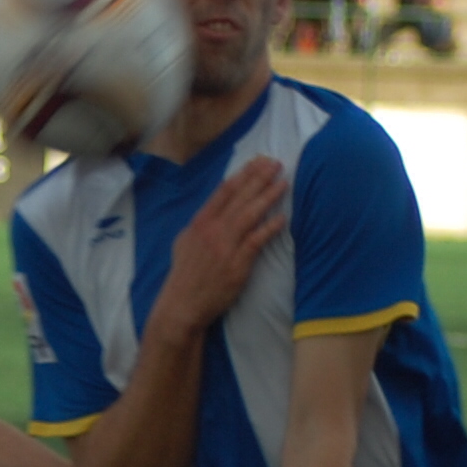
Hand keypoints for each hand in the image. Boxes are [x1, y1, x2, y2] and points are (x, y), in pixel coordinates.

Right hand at [158, 157, 288, 332]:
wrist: (183, 304)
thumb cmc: (185, 275)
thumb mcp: (184, 242)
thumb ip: (201, 224)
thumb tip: (214, 209)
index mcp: (200, 222)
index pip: (225, 191)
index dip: (243, 174)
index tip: (258, 162)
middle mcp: (213, 230)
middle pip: (240, 198)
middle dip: (259, 178)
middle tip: (276, 163)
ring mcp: (225, 247)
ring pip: (250, 215)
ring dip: (268, 197)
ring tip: (283, 183)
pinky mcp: (237, 265)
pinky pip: (256, 241)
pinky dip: (269, 228)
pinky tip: (282, 218)